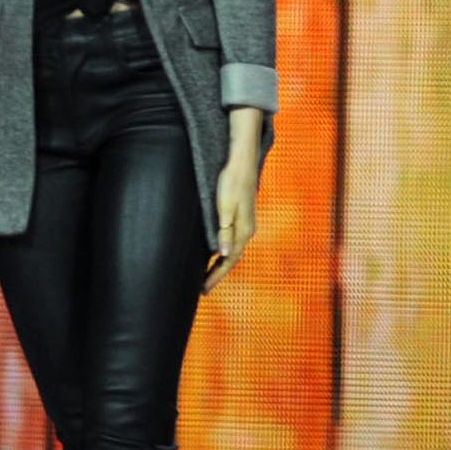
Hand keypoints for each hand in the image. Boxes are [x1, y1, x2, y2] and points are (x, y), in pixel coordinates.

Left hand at [203, 113, 263, 292]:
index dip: (216, 276)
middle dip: (218, 274)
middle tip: (203, 288)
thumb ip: (225, 231)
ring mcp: (245, 223)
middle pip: (232, 259)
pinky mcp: (241, 216)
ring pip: (233, 250)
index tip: (204, 289)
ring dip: (221, 264)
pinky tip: (216, 252)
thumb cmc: (231, 181)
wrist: (241, 161)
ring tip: (208, 275)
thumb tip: (223, 254)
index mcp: (243, 230)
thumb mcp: (225, 207)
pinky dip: (224, 251)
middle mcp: (247, 230)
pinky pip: (233, 241)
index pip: (229, 261)